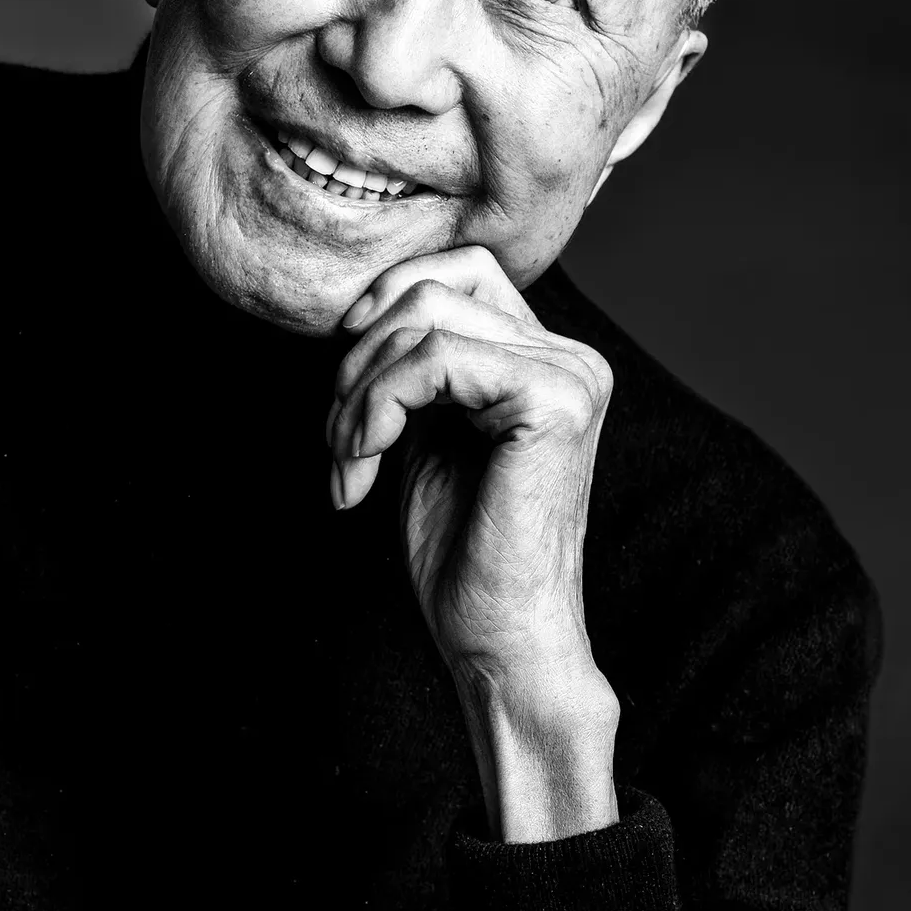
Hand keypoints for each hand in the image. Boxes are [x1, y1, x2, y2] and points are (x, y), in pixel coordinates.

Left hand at [325, 247, 619, 839]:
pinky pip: (431, 359)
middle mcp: (571, 357)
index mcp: (547, 360)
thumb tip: (361, 306)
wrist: (497, 639)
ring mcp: (569, 375)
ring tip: (348, 466)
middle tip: (339, 444)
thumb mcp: (427, 437)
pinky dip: (374, 412)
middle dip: (357, 360)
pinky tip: (361, 476)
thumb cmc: (461, 554)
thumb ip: (416, 370)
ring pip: (424, 320)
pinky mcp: (552, 400)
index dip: (385, 303)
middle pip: (434, 287)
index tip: (344, 385)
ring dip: (356, 395)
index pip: (459, 271)